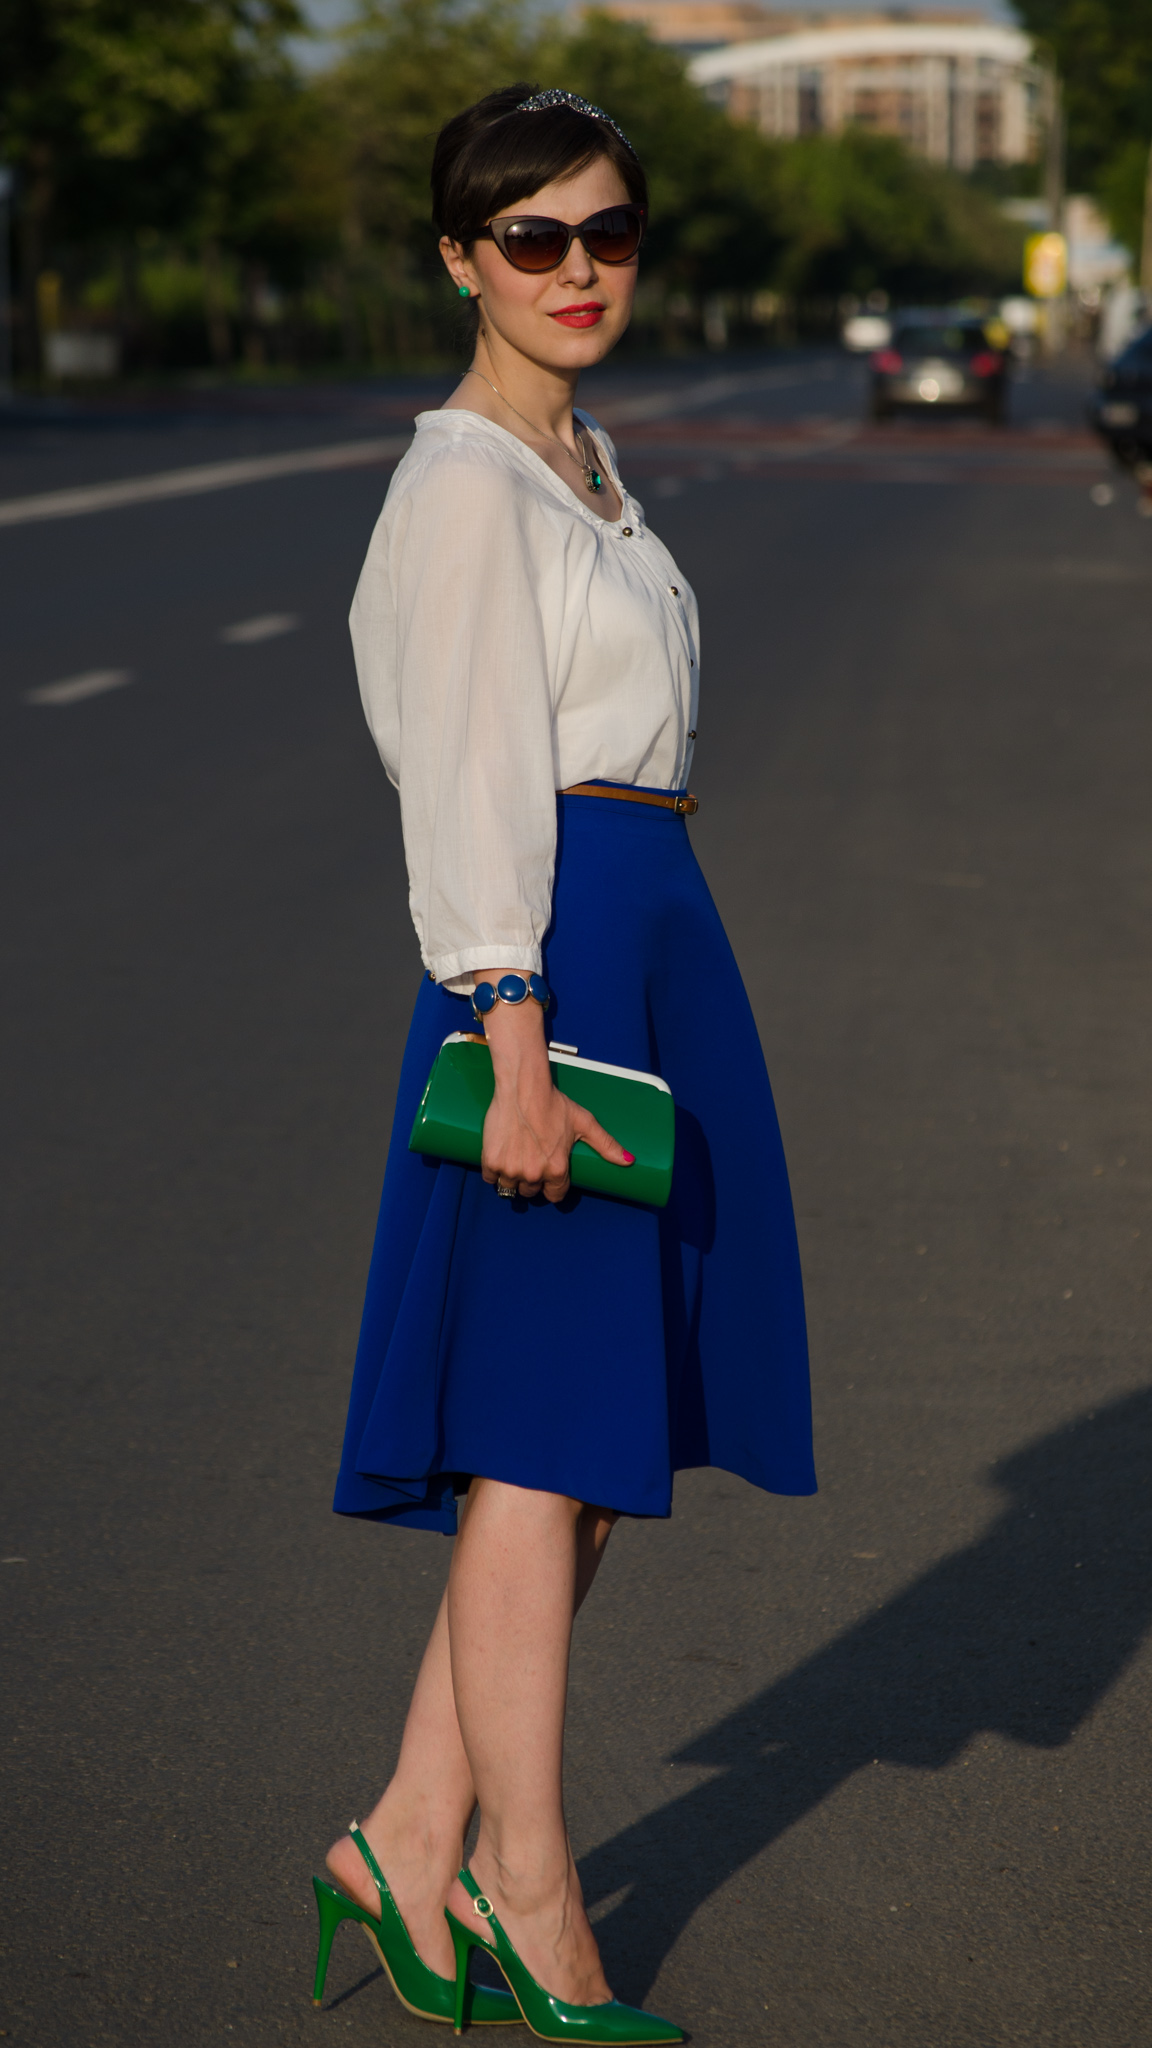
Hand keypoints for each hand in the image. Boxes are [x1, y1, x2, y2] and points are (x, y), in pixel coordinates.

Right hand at [476, 978, 632, 1202]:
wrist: (523, 1087)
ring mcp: (510, 1169)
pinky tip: (501, 1158)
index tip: (549, 1176)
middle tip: (532, 1161)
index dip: (553, 1186)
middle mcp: (533, 1174)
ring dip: (513, 1179)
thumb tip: (629, 1160)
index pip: (555, 1195)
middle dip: (533, 1181)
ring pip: (510, 1188)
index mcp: (556, 1169)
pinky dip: (494, 1172)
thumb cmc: (554, 1103)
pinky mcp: (492, 1161)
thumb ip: (606, 1144)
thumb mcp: (584, 1123)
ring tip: (516, 1159)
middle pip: (531, 1192)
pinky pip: (491, 1179)